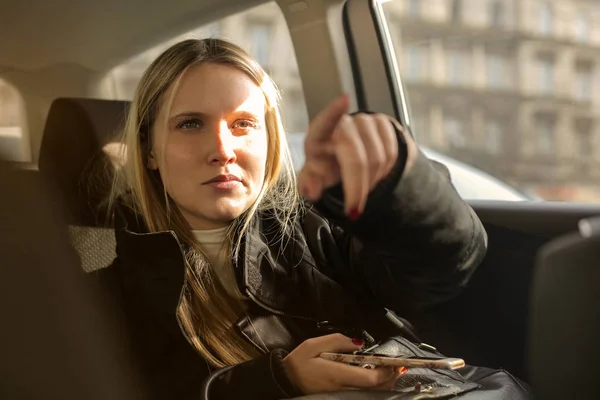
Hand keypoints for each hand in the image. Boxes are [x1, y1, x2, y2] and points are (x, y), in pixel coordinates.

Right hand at [283, 334, 400, 393]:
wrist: (284, 382)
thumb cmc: (298, 363)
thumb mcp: (313, 344)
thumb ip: (337, 341)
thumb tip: (358, 343)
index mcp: (337, 374)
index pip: (369, 378)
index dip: (385, 372)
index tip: (394, 363)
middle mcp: (342, 388)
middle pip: (375, 389)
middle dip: (390, 378)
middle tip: (398, 367)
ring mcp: (342, 395)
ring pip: (371, 394)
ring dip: (384, 384)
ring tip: (391, 372)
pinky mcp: (340, 397)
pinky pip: (363, 394)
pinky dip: (374, 388)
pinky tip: (377, 380)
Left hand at [297, 95, 399, 217]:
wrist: (345, 157)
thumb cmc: (324, 166)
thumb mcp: (312, 178)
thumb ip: (309, 184)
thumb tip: (313, 191)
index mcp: (317, 135)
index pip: (324, 123)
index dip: (334, 112)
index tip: (344, 100)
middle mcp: (341, 124)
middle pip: (357, 156)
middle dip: (357, 187)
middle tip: (354, 210)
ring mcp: (364, 121)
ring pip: (378, 157)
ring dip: (372, 181)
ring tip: (362, 189)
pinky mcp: (383, 123)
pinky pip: (392, 152)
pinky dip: (386, 170)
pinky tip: (374, 175)